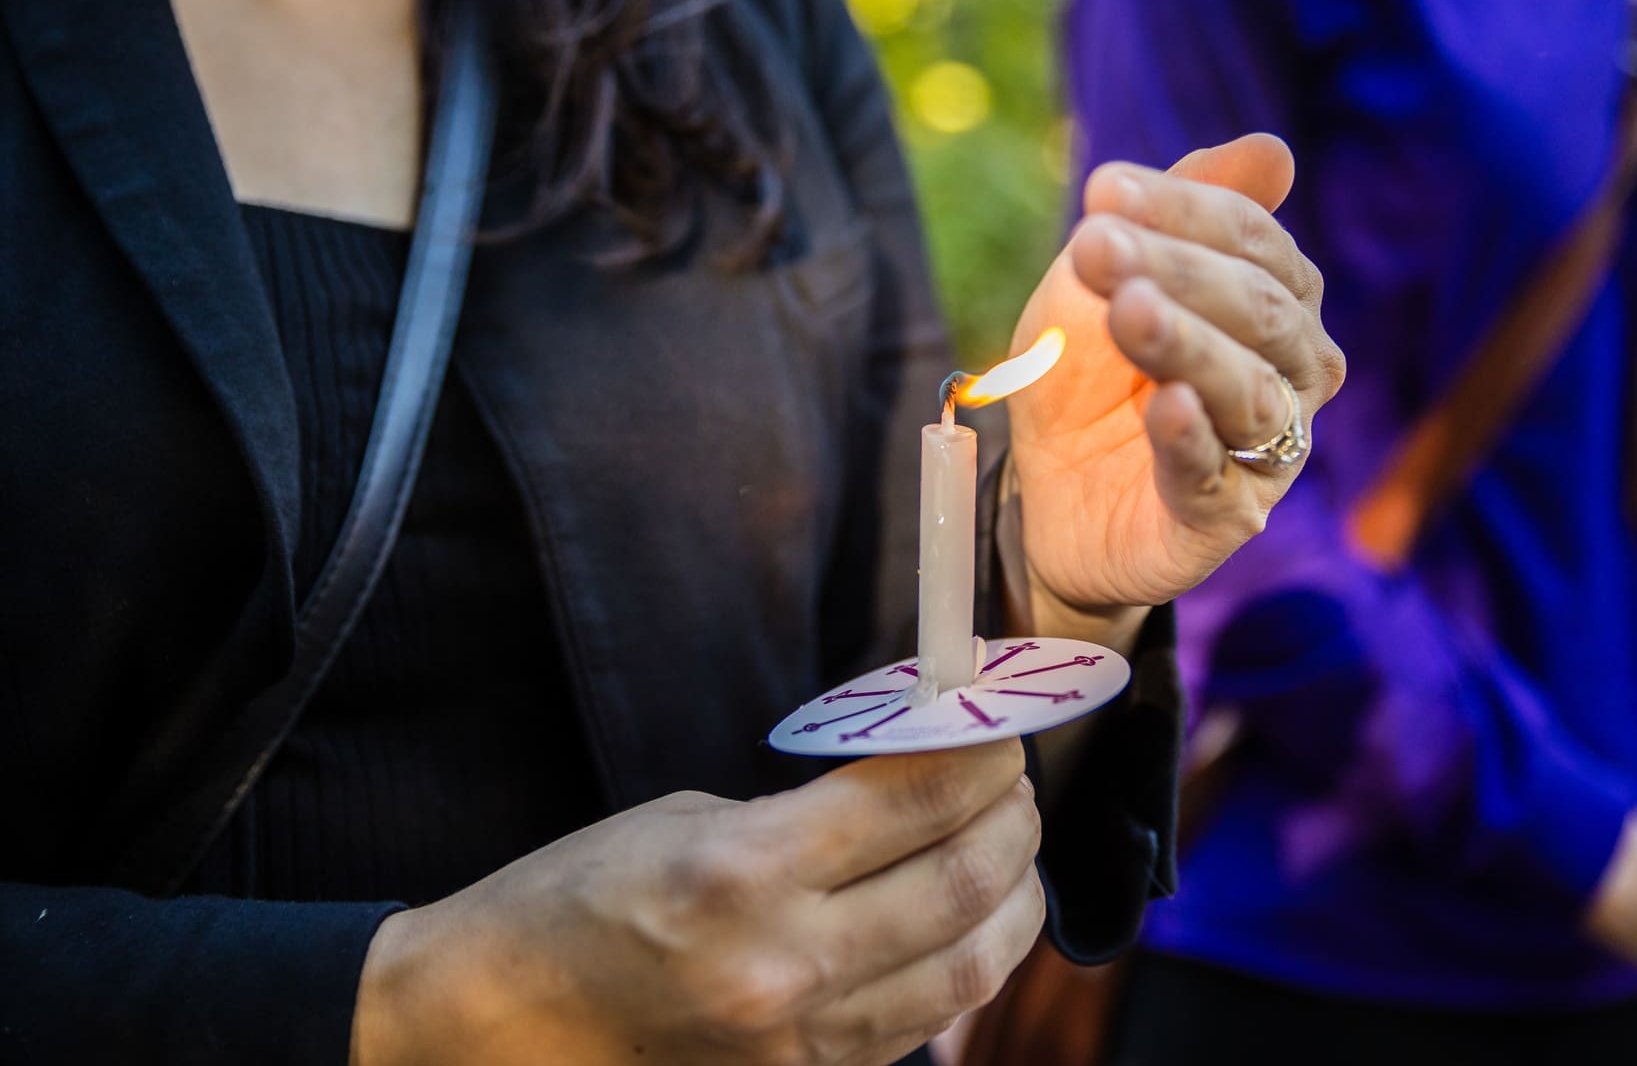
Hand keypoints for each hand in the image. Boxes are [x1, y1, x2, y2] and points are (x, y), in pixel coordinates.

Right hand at [350, 739, 1042, 1065]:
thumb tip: (915, 791)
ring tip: (1016, 852)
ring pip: (967, 969)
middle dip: (1013, 820)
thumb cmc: (574, 900)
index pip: (914, 802)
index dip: (977, 754)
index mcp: (743, 872)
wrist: (496, 1027)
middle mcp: (785, 964)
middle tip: (1017, 782)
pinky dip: (966, 966)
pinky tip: (972, 926)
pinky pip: (923, 1025)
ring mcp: (800, 1043)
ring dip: (1013, 901)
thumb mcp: (685, 819)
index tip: (997, 726)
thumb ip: (808, 815)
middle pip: (961, 884)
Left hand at [1006, 135, 1342, 634]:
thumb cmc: (1093, 373)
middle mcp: (1296, 373)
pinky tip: (1163, 404)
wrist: (1049, 492)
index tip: (1103, 190)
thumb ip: (1181, 215)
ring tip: (1128, 310)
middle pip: (1258, 308)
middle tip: (1096, 244)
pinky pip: (1215, 475)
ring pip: (1246, 391)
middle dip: (1179, 269)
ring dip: (1186, 343)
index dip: (1183, 210)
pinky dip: (1191, 437)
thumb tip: (1272, 151)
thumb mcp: (1111, 282)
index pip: (1252, 240)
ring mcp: (1269, 450)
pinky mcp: (1227, 518)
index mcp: (1280, 301)